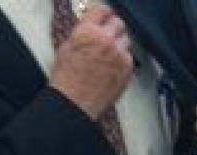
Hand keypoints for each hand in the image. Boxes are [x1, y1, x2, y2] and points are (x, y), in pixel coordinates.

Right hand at [49, 4, 133, 119]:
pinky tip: (113, 67)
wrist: (75, 101)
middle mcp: (106, 40)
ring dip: (119, 44)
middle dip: (113, 28)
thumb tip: (91, 26)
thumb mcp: (67, 47)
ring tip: (109, 54)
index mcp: (88, 31)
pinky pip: (129, 57)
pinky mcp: (128, 69)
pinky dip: (123, 60)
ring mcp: (119, 55)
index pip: (103, 11)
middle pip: (118, 23)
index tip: (106, 16)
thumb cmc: (67, 77)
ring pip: (126, 40)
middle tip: (108, 35)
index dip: (104, 14)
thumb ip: (83, 33)